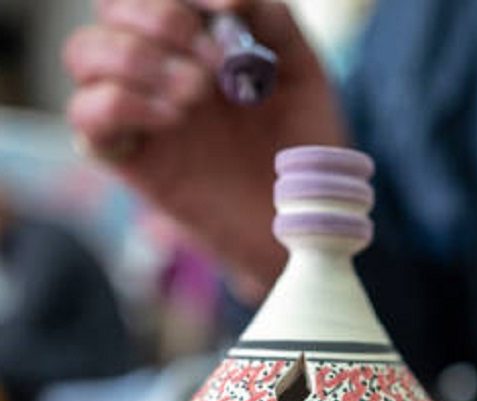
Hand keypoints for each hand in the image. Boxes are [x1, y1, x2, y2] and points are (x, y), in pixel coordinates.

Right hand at [64, 0, 346, 295]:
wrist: (304, 217)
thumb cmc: (304, 147)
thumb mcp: (302, 74)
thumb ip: (272, 22)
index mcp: (197, 42)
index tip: (226, 12)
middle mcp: (161, 69)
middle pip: (111, 11)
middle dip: (158, 19)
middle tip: (215, 64)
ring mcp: (142, 114)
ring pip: (84, 54)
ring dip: (134, 59)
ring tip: (196, 93)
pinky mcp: (133, 160)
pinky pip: (86, 117)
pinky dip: (117, 104)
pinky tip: (171, 118)